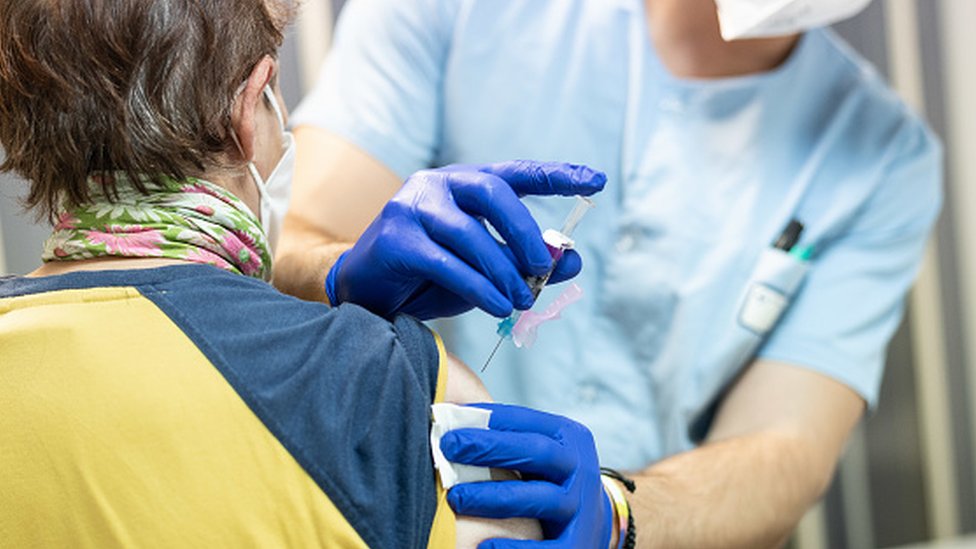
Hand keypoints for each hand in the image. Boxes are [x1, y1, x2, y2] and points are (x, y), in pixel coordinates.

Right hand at [325, 161, 605, 319]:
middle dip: (524, 230)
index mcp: (464, 184)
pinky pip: (447, 263)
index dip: (557, 175)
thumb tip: (573, 260)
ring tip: (519, 301)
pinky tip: (497, 307)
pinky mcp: (396, 240)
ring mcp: (412, 208)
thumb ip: (526, 262)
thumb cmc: (432, 276)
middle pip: (492, 193)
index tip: (596, 180)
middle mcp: (437, 185)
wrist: (368, 294)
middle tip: (543, 267)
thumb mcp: (487, 269)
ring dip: (502, 271)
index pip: (516, 173)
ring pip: (470, 234)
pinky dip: (478, 288)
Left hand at [440, 404, 611, 547]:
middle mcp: (580, 469)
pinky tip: (484, 544)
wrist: (591, 522)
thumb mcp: (538, 452)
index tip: (453, 418)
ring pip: (539, 498)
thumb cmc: (547, 479)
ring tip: (455, 497)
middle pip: (537, 453)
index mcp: (569, 438)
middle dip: (490, 448)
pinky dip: (515, 547)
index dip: (492, 419)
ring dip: (494, 496)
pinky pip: (546, 548)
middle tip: (449, 446)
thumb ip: (508, 436)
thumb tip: (453, 415)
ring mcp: (581, 507)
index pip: (529, 422)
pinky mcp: (577, 543)